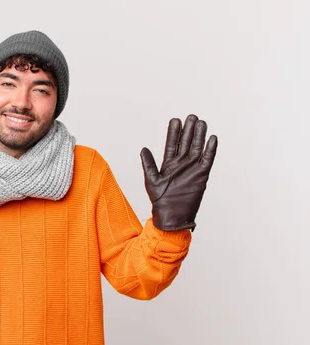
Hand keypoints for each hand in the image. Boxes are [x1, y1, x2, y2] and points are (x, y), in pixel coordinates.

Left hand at [140, 114, 217, 230]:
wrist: (172, 216)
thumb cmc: (160, 200)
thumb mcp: (151, 180)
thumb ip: (148, 164)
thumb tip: (143, 148)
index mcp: (168, 163)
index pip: (172, 143)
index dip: (174, 132)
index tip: (175, 120)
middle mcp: (181, 163)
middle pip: (186, 142)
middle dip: (188, 130)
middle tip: (191, 116)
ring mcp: (192, 168)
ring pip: (197, 148)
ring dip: (199, 136)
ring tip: (201, 122)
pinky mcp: (202, 175)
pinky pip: (207, 159)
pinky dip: (210, 149)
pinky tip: (212, 138)